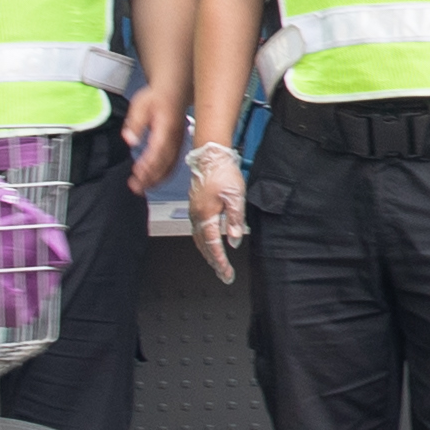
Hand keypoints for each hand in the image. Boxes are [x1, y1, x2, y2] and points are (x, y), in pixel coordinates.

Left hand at [121, 83, 184, 189]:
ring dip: (156, 180)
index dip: (149, 163)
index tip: (137, 172)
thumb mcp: (139, 104)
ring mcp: (178, 143)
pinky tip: (152, 182)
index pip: (159, 148)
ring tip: (140, 188)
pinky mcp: (178, 147)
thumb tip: (129, 140)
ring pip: (170, 166)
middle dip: (150, 177)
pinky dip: (162, 176)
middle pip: (165, 162)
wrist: (174, 91)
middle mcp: (175, 138)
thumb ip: (134, 123)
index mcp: (166, 126)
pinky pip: (173, 165)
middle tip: (135, 186)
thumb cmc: (156, 97)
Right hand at [180, 137, 249, 272]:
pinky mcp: (195, 205)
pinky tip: (209, 243)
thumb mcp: (236, 196)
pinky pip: (198, 230)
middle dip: (214, 262)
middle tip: (224, 274)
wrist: (210, 154)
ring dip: (208, 253)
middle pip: (204, 246)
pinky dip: (204, 241)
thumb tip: (234, 240)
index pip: (213, 245)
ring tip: (217, 264)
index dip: (220, 262)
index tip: (227, 273)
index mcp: (206, 215)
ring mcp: (194, 210)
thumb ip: (235, 220)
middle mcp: (196, 215)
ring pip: (199, 239)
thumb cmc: (223, 171)